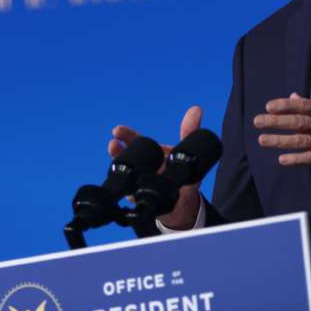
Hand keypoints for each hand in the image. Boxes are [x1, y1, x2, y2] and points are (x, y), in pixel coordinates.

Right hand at [108, 105, 202, 229]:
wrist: (182, 201)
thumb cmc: (180, 171)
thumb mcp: (186, 150)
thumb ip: (190, 130)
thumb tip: (196, 109)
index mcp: (150, 153)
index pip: (135, 141)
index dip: (126, 135)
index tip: (117, 130)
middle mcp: (141, 167)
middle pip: (125, 157)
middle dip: (117, 151)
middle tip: (113, 145)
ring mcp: (139, 184)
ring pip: (125, 177)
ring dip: (120, 172)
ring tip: (117, 166)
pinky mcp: (143, 201)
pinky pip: (136, 198)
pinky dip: (133, 195)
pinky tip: (131, 193)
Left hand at [254, 94, 310, 186]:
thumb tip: (293, 96)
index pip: (304, 105)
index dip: (285, 105)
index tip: (268, 106)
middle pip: (299, 121)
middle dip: (276, 121)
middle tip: (257, 121)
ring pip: (301, 140)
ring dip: (280, 140)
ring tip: (262, 140)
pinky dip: (296, 159)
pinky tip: (282, 160)